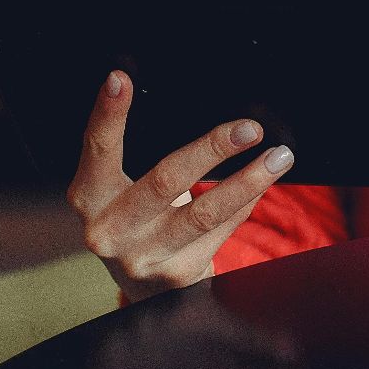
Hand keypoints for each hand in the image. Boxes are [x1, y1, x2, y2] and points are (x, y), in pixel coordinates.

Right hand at [68, 70, 294, 302]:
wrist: (144, 290)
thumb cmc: (137, 219)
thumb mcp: (124, 189)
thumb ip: (144, 156)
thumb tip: (209, 119)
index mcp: (89, 196)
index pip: (98, 149)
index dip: (107, 114)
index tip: (120, 78)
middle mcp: (109, 230)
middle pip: (166, 180)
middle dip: (212, 149)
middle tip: (250, 128)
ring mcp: (143, 257)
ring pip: (204, 212)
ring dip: (248, 181)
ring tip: (279, 157)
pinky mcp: (177, 276)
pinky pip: (222, 230)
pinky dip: (246, 202)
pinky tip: (262, 184)